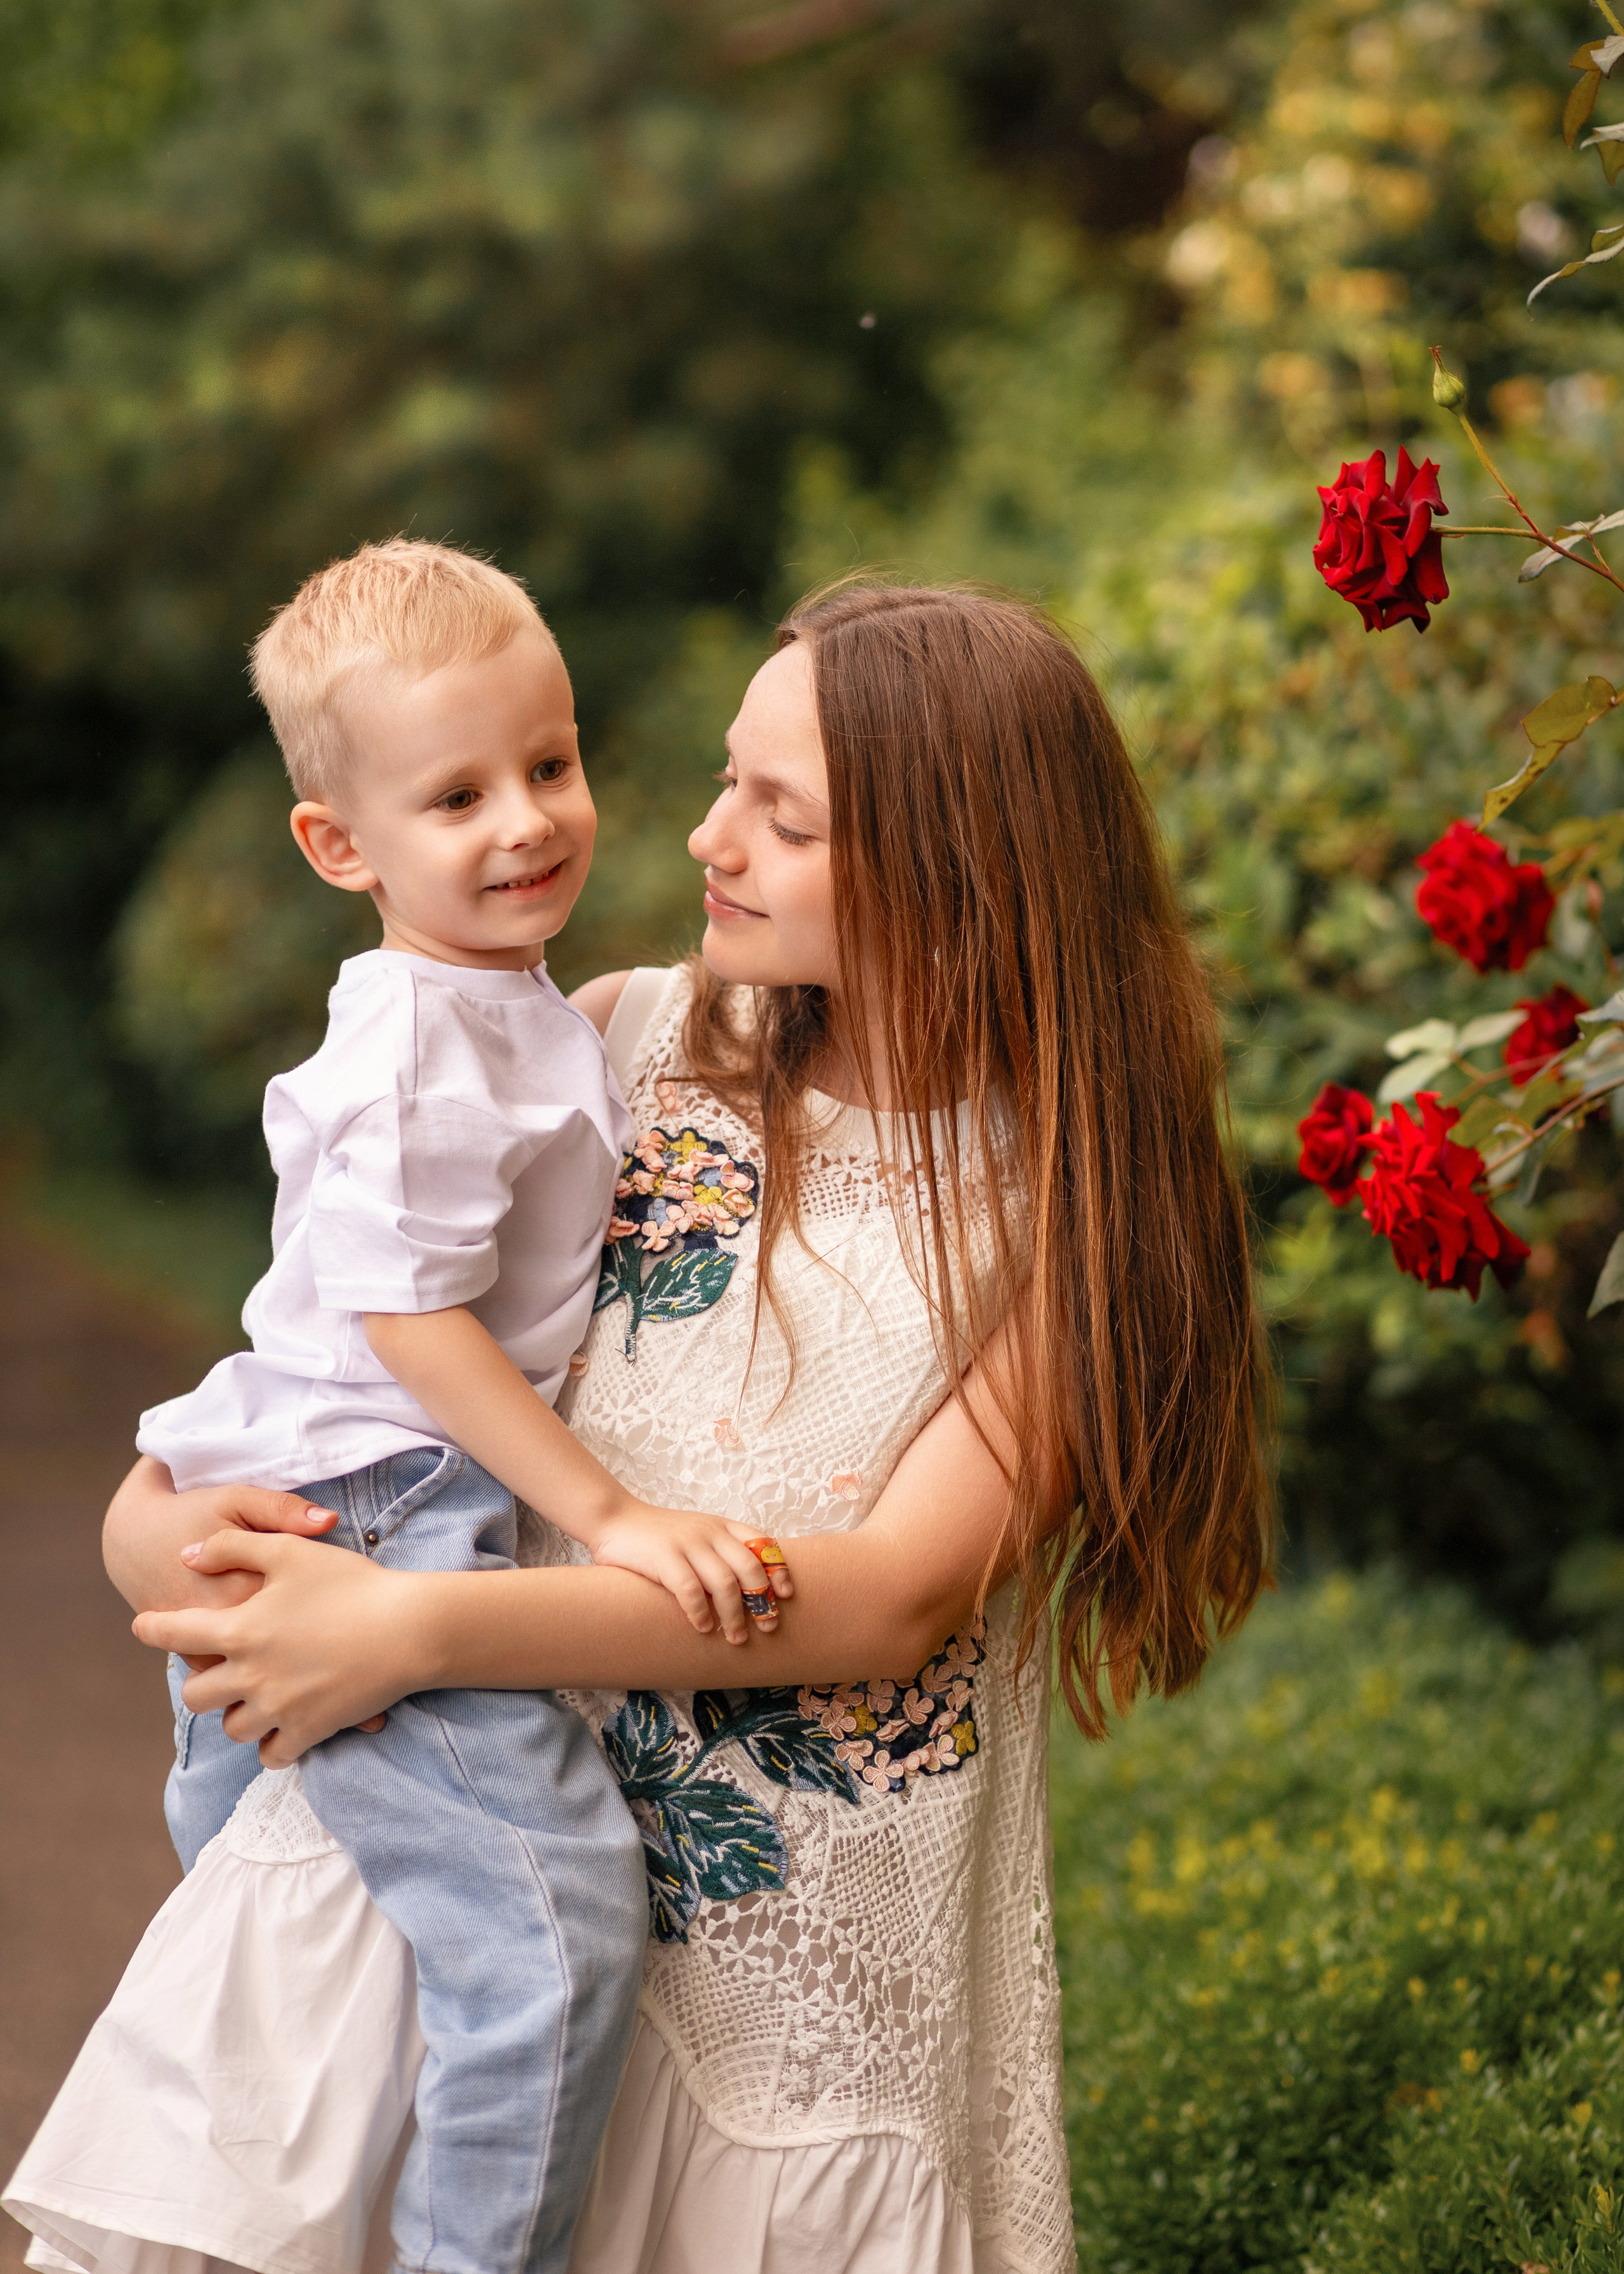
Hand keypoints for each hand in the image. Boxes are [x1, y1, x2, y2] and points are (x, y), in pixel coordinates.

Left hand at [134, 1530, 428, 1764]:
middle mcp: (250, 1674)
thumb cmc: (351, 1583)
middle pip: (195, 1695)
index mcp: (240, 1629)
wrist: (409, 1629)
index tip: (144, 1627)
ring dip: (236, 1713)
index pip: (175, 1634)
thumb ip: (231, 1548)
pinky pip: (271, 1754)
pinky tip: (281, 1724)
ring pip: (232, 1727)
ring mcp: (278, 1708)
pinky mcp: (308, 1731)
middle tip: (219, 1669)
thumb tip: (187, 1555)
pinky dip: (270, 1744)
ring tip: (255, 1696)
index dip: (153, 1628)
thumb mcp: (289, 1551)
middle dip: (200, 1682)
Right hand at [162, 1488, 339, 1659]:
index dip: (325, 1595)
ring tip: (296, 1622)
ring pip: (262, 1665)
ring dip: (282, 1649)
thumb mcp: (238, 1500)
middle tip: (317, 1606)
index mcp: (244, 1586)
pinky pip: (237, 1672)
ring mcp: (207, 1648)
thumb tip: (329, 1521)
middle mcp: (224, 1626)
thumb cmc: (193, 1513)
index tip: (329, 1582)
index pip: (306, 1604)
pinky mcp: (196, 1657)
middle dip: (309, 1628)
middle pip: (288, 1641)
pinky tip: (268, 1635)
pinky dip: (254, 1659)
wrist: (133, 1539)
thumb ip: (283, 1510)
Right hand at [588, 1508, 792, 1644]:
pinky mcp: (664, 1557)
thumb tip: (752, 1589)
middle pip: (749, 1568)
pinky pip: (690, 1589)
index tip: (786, 1596)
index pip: (762, 1544)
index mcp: (722, 1526)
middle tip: (767, 1626)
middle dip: (761, 1601)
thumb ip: (721, 1551)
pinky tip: (702, 1627)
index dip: (778, 1570)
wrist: (616, 1518)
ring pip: (724, 1583)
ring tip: (736, 1638)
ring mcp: (687, 1543)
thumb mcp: (698, 1534)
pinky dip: (700, 1612)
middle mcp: (710, 1532)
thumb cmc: (660, 1535)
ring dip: (733, 1615)